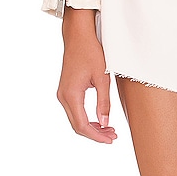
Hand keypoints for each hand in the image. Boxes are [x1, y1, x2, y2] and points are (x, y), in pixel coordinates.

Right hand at [57, 7, 117, 143]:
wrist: (78, 35)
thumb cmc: (91, 52)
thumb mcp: (102, 77)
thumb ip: (103, 102)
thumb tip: (105, 124)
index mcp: (71, 95)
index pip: (82, 125)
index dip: (96, 136)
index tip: (110, 139)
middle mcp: (63, 97)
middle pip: (77, 125)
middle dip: (95, 133)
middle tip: (113, 136)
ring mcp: (63, 93)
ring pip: (75, 119)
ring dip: (91, 127)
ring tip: (109, 130)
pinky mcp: (66, 90)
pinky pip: (75, 110)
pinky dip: (86, 118)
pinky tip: (99, 119)